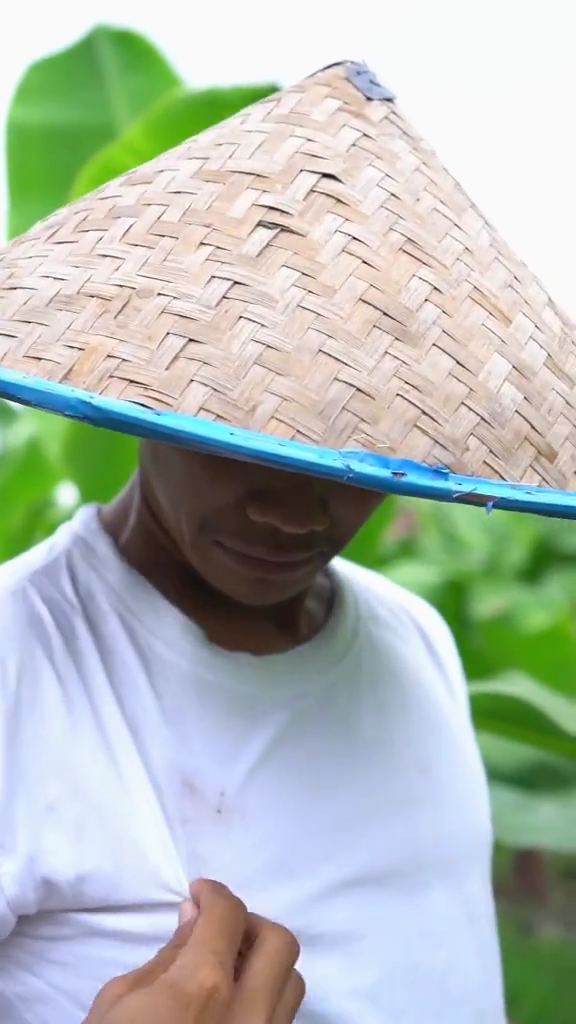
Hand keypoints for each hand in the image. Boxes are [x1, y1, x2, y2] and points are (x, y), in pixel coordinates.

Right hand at [85, 879, 304, 1022]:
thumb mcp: (117, 1004)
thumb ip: (165, 957)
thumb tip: (193, 919)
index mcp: (204, 987)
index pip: (229, 914)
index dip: (214, 893)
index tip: (199, 894)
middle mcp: (249, 1013)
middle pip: (280, 943)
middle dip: (250, 924)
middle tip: (218, 928)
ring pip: (291, 985)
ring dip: (265, 964)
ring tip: (228, 968)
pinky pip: (282, 1022)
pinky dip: (265, 1001)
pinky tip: (233, 1006)